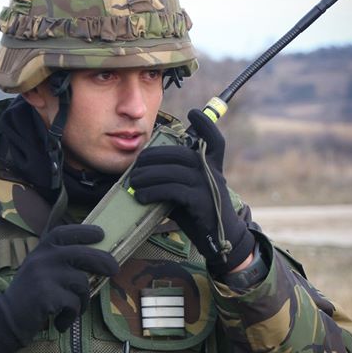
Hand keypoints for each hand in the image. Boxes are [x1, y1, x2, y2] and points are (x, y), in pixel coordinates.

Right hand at [0, 224, 118, 352]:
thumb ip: (58, 260)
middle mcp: (43, 258)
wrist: (8, 318)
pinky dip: (72, 315)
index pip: (64, 233)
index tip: (101, 234)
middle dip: (103, 261)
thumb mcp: (39, 269)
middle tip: (114, 269)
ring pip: (82, 283)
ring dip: (82, 300)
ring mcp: (45, 276)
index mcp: (41, 250)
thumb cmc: (29, 295)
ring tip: (72, 309)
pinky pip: (74, 304)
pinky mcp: (48, 295)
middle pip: (83, 255)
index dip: (84, 231)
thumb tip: (94, 259)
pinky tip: (61, 320)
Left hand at [130, 108, 254, 273]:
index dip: (206, 124)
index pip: (215, 140)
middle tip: (136, 165)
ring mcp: (208, 186)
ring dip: (148, 176)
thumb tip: (145, 171)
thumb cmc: (198, 214)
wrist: (218, 240)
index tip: (193, 112)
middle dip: (154, 156)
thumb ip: (176, 177)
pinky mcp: (200, 202)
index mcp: (212, 166)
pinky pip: (172, 190)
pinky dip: (153, 192)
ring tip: (133, 183)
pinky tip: (142, 197)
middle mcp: (212, 172)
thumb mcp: (189, 191)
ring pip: (173, 172)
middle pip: (181, 153)